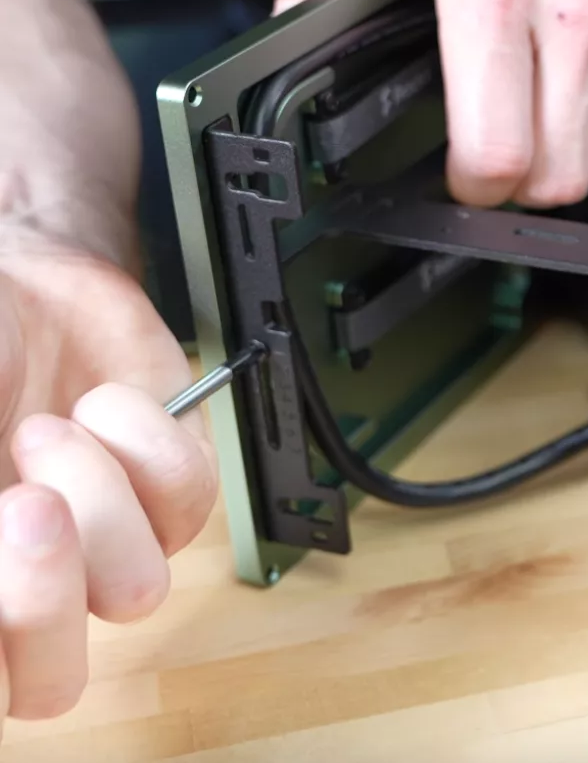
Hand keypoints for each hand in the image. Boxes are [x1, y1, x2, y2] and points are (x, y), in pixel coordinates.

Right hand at [0, 231, 215, 728]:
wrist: (17, 283)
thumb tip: (2, 522)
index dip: (0, 632)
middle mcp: (31, 581)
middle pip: (50, 686)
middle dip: (38, 602)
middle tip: (26, 508)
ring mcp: (110, 540)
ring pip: (134, 591)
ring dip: (94, 499)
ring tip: (46, 430)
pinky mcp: (177, 486)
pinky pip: (186, 499)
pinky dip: (141, 440)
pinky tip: (101, 402)